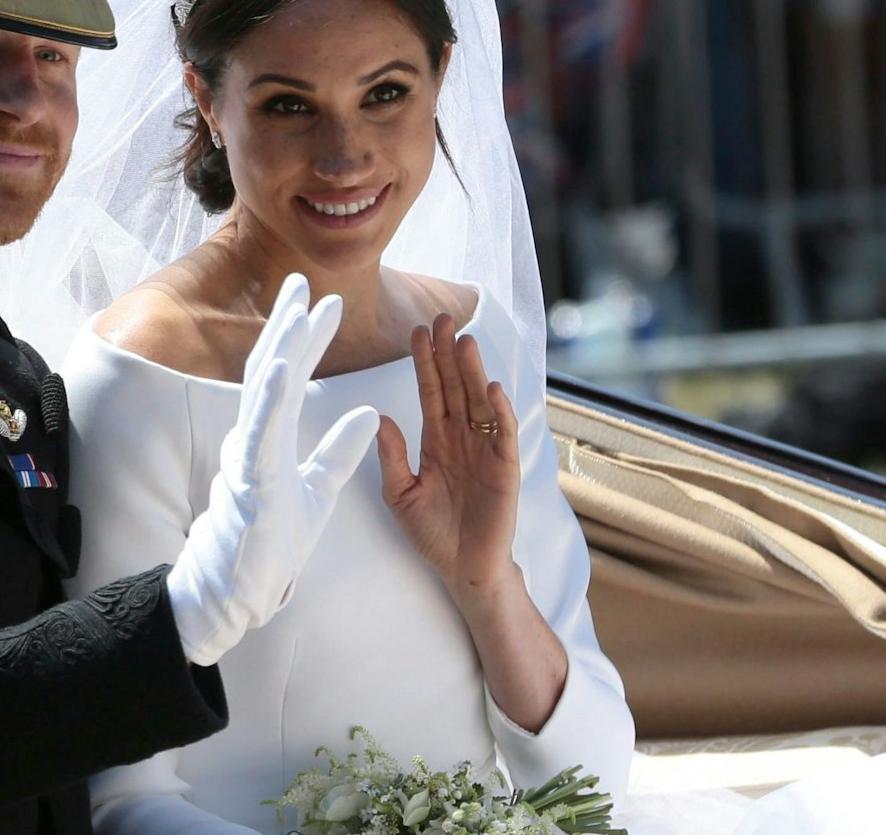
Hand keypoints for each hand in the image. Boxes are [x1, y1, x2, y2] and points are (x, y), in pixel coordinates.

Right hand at [167, 273, 378, 665]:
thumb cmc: (271, 543)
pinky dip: (271, 396)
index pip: (290, 378)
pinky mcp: (250, 480)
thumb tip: (371, 414)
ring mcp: (248, 457)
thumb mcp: (319, 490)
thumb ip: (339, 451)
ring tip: (296, 309)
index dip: (307, 339)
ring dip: (280, 346)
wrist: (241, 590)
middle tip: (302, 281)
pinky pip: (261, 432)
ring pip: (262, 392)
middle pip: (270, 370)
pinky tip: (283, 365)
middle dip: (287, 325)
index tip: (327, 303)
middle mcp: (254, 438)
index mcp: (270, 438)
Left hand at [378, 313, 521, 594]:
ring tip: (465, 340)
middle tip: (443, 317)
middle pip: (455, 386)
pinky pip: (502, 433)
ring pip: (478, 401)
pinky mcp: (504, 467)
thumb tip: (380, 416)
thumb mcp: (401, 494)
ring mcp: (485, 449)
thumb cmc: (432, 533)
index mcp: (436, 440)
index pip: (430, 391)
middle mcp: (461, 437)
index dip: (424, 362)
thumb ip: (391, 457)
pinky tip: (491, 387)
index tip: (416, 331)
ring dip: (473, 372)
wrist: (463, 568)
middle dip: (448, 353)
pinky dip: (499, 411)